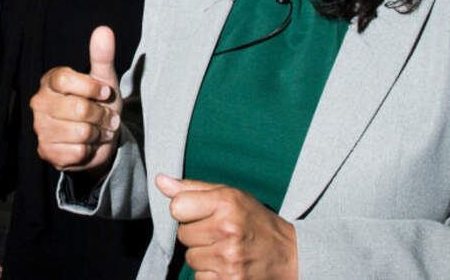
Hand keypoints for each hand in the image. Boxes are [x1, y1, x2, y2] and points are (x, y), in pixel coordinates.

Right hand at [29, 26, 121, 171]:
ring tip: (99, 131)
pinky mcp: (46, 151)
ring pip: (81, 131)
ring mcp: (40, 128)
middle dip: (102, 115)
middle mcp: (39, 103)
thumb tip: (104, 30)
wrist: (99, 138)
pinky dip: (90, 150)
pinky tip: (88, 145)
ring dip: (99, 134)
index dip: (91, 87)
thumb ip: (102, 56)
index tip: (105, 93)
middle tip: (108, 118)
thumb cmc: (99, 104)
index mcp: (50, 81)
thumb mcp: (103, 79)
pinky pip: (78, 152)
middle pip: (79, 108)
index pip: (66, 79)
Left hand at [156, 175, 297, 279]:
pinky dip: (210, 274)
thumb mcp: (230, 196)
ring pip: (190, 258)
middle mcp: (227, 230)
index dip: (186, 211)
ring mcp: (228, 259)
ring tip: (225, 250)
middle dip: (197, 235)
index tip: (202, 214)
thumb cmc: (255, 221)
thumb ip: (192, 188)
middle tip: (219, 234)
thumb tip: (159, 180)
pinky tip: (227, 266)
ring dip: (204, 256)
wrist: (289, 256)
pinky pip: (199, 278)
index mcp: (226, 203)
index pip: (177, 207)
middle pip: (182, 235)